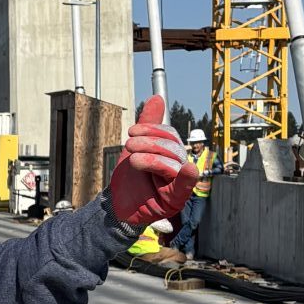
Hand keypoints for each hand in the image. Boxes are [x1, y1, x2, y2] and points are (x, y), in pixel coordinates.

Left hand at [108, 95, 195, 231]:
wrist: (115, 205)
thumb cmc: (129, 179)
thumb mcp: (135, 148)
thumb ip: (148, 125)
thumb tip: (157, 98)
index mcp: (171, 156)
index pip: (171, 136)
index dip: (154, 130)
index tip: (132, 130)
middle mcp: (179, 170)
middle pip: (173, 147)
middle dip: (150, 143)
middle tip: (129, 144)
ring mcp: (179, 185)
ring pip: (174, 162)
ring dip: (151, 156)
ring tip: (132, 159)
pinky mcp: (175, 199)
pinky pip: (185, 186)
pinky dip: (186, 177)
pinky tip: (188, 170)